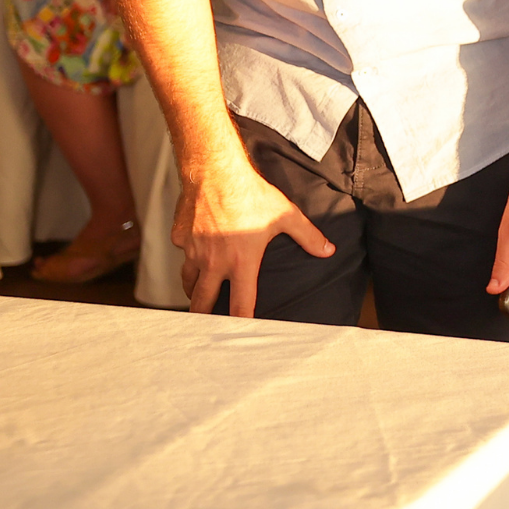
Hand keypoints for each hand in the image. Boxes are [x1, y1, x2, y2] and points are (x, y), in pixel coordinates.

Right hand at [174, 154, 334, 317]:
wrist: (215, 172)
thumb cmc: (252, 194)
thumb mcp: (286, 215)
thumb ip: (308, 236)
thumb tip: (328, 250)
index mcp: (241, 263)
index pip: (240, 304)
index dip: (241, 323)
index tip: (240, 336)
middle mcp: (214, 263)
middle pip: (202, 303)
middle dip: (204, 317)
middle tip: (206, 326)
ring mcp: (193, 252)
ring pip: (188, 282)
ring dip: (194, 291)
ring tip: (200, 296)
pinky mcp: (180, 238)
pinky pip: (183, 255)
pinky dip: (188, 259)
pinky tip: (196, 255)